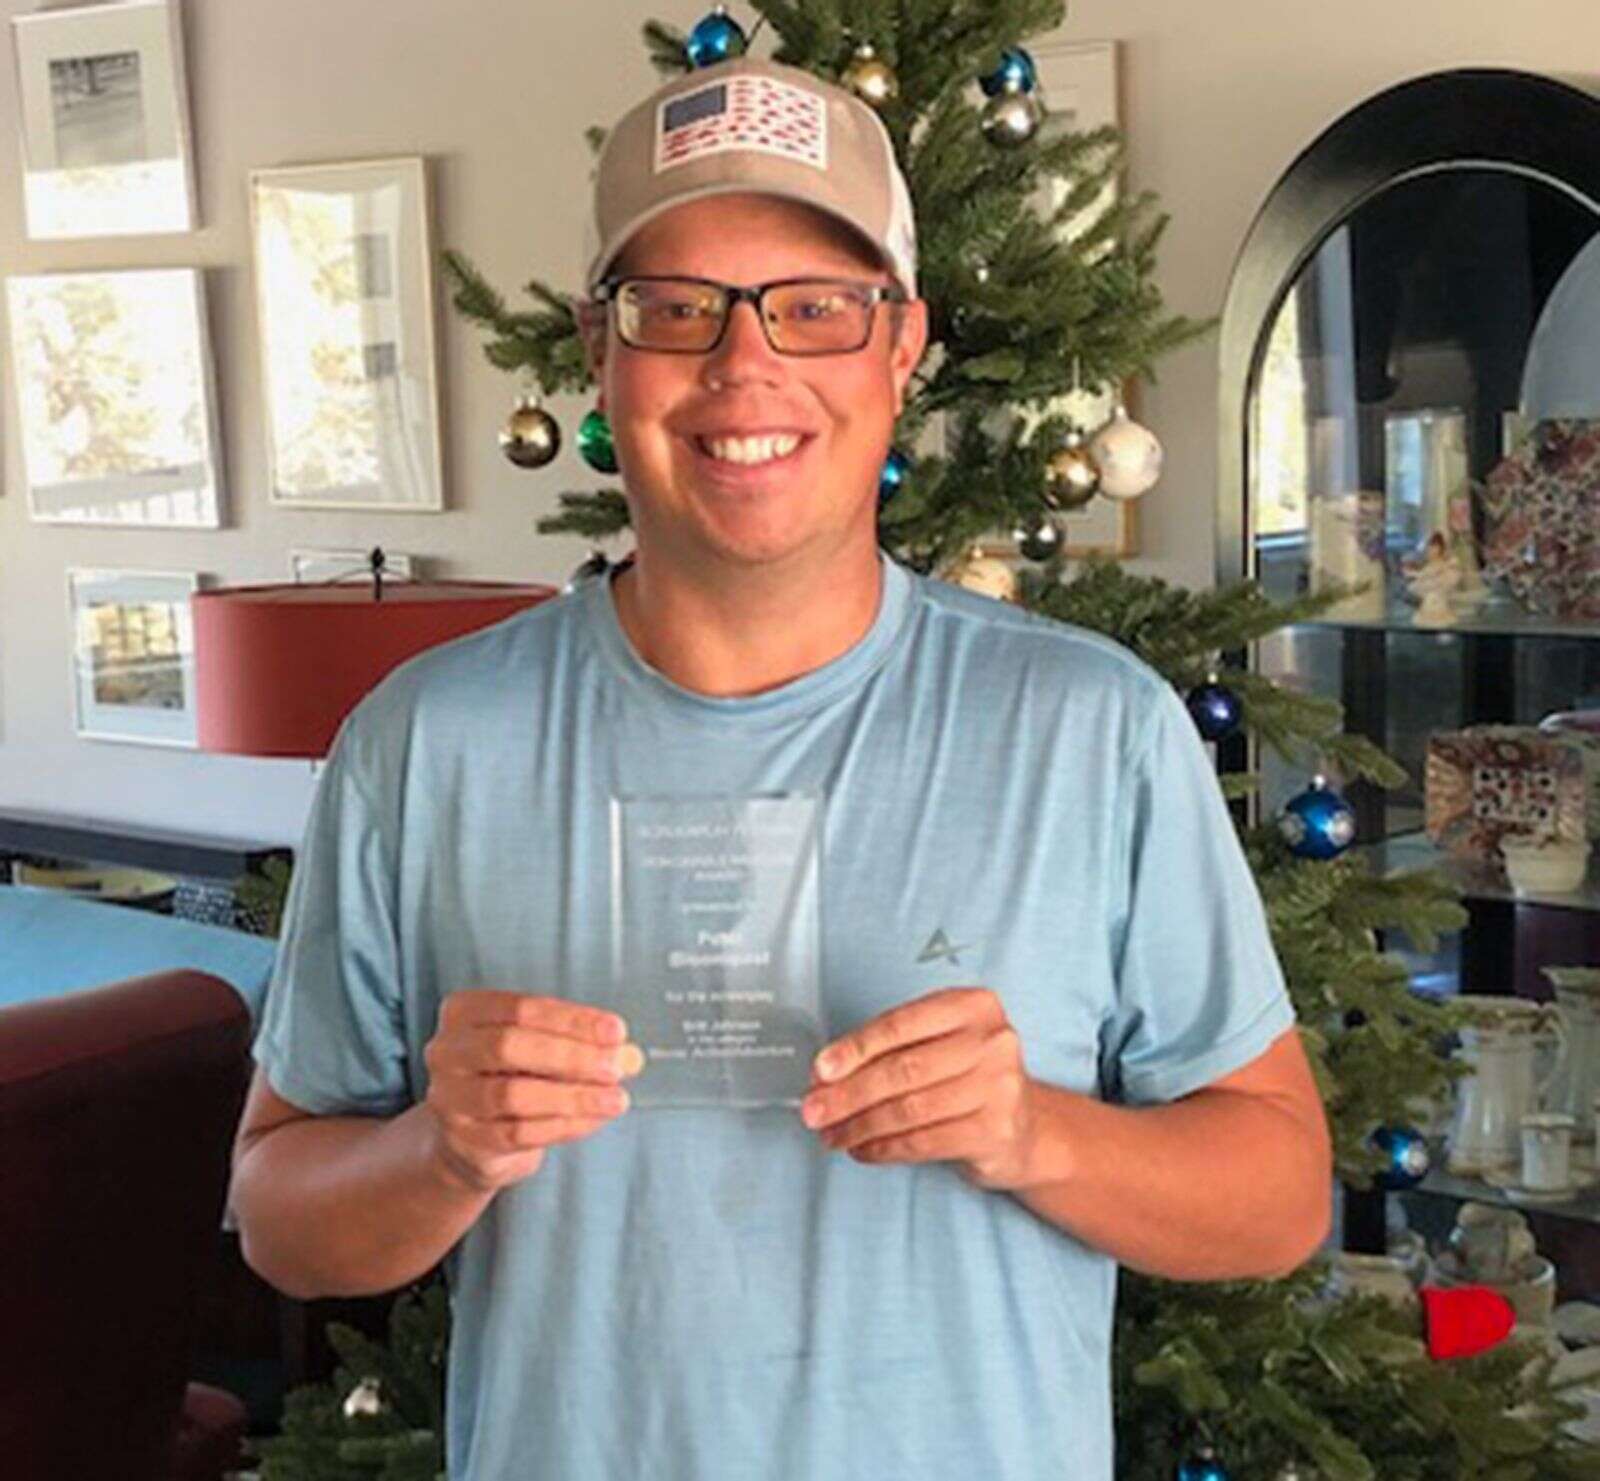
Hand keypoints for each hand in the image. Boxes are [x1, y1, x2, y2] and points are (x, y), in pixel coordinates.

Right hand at [422, 990, 642, 1193]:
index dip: (572, 1020)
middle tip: (615, 1066)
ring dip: (573, 1096)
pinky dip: (564, 1125)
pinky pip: (519, 1132)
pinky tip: (593, 1119)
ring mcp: (450, 1098)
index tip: (616, 1032)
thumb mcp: (541, 1047)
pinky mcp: (464, 1139)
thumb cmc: (513, 1075)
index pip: (521, 1008)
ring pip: (514, 1094)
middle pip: (510, 1046)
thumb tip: (626, 1053)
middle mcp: (447, 1051)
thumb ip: (580, 1044)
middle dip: (571, 1055)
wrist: (472, 1137)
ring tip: (614, 1099)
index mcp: (464, 1012)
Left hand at [798, 987, 1037, 1189]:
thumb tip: (826, 1076)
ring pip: (910, 1109)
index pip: (900, 1024)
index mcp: (973, 1005)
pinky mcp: (995, 1130)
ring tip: (833, 1135)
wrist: (1024, 1126)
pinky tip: (863, 1149)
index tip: (820, 1070)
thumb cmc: (967, 1077)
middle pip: (903, 1069)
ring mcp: (999, 1086)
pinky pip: (924, 1142)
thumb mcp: (938, 1046)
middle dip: (849, 1094)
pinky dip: (885, 1148)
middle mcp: (992, 1041)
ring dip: (860, 1126)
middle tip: (814, 1111)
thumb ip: (889, 1052)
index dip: (854, 1048)